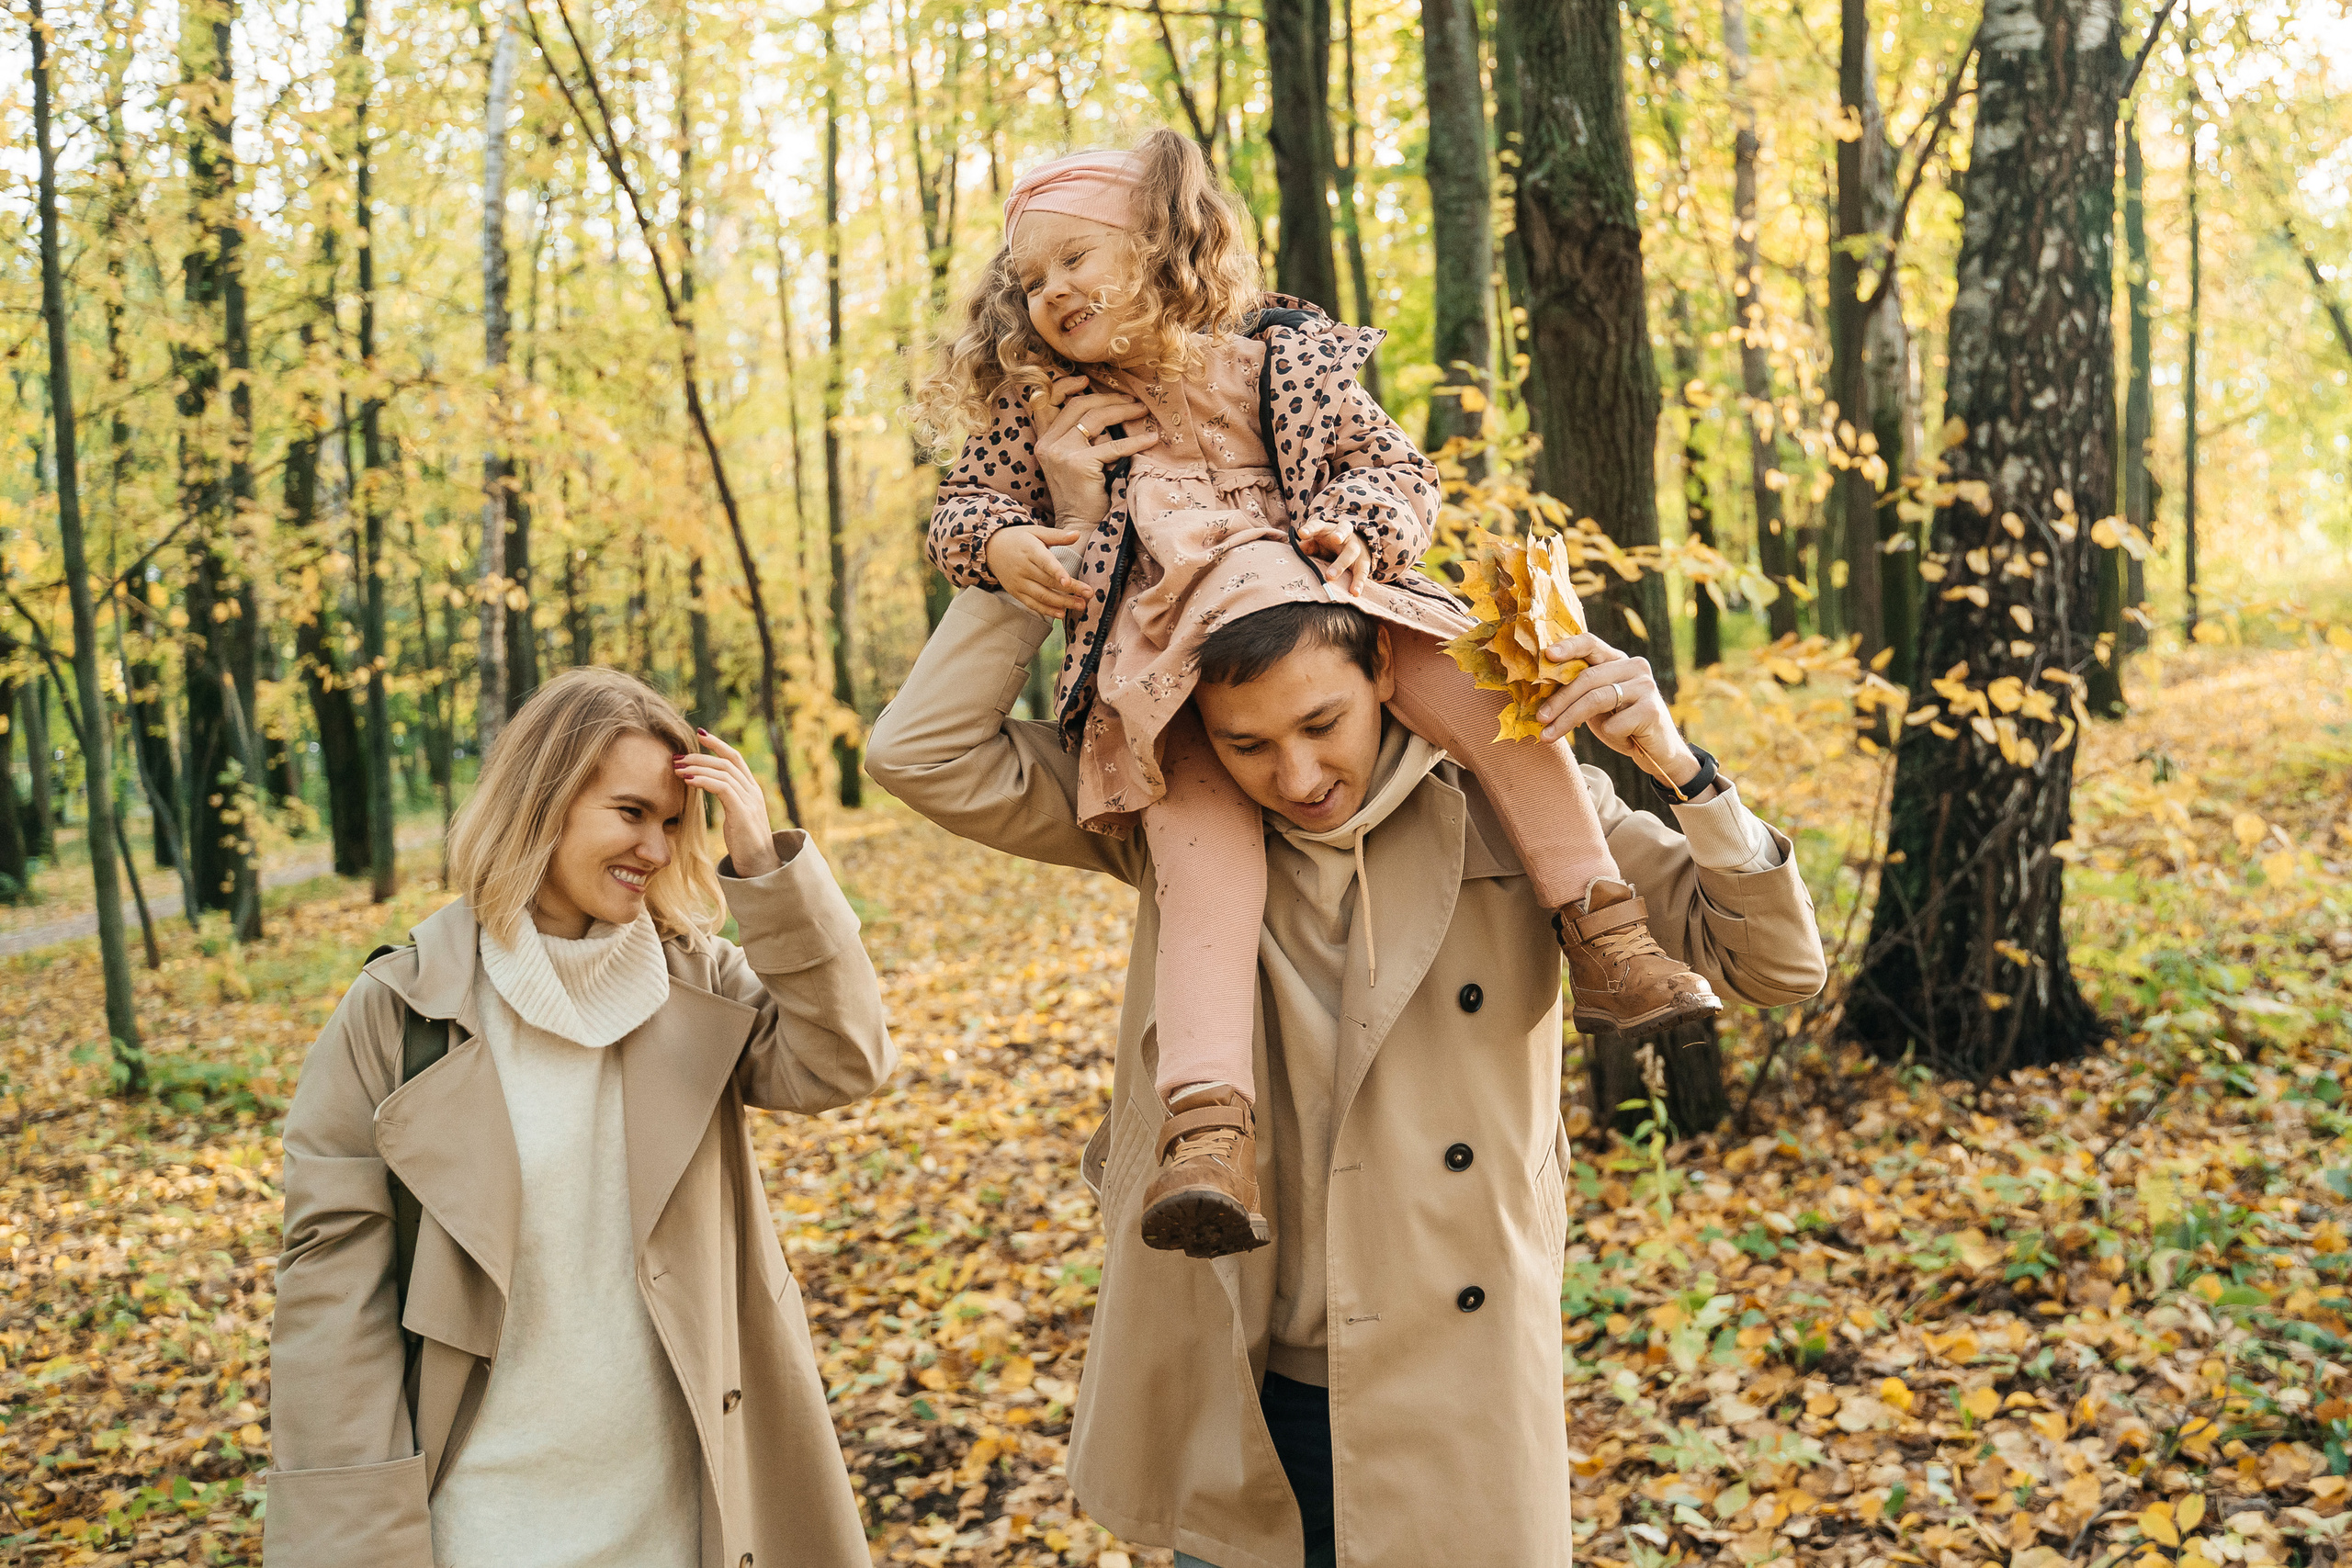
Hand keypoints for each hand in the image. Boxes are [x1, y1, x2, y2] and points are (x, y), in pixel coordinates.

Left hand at [673, 731, 781, 877]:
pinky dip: (704, 781)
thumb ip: (727, 800)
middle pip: (727, 762)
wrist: (760, 867)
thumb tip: (705, 788)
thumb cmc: (744, 845)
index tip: (699, 734)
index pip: (735, 758)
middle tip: (677, 757)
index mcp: (752, 790)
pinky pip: (722, 788)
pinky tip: (688, 781)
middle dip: (700, 755)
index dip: (718, 744)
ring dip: (697, 767)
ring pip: (723, 772)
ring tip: (677, 768)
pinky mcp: (743, 812)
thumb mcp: (736, 817)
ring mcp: (750, 801)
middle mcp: (753, 792)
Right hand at [986, 524, 1088, 616]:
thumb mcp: (1036, 532)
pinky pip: (1032, 604)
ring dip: (1062, 603)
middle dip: (1070, 590)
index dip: (1057, 572)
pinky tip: (1061, 613)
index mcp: (1030, 550)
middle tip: (1088, 595)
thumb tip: (1077, 534)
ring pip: (1042, 595)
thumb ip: (1057, 535)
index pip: (1045, 563)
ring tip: (1080, 605)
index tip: (1068, 582)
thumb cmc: (1019, 539)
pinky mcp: (1016, 592)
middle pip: (1048, 582)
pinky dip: (1047, 610)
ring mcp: (1019, 582)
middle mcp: (1023, 568)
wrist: (991, 548)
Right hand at [1030, 374, 1159, 529]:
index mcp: (1043, 440)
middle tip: (1132, 400)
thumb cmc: (1082, 494)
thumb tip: (1107, 409)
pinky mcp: (1080, 464)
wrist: (1079, 525)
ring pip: (1095, 419)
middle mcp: (1047, 444)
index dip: (1064, 385)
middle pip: (1078, 405)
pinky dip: (1135, 441)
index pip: (1045, 401)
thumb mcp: (1072, 460)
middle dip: (1108, 398)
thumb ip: (1078, 436)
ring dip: (1123, 411)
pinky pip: (1113, 446)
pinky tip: (1150, 439)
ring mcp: (1061, 453)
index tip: (1085, 381)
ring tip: (1142, 412)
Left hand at [1296, 518, 1371, 595]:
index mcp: (1328, 528)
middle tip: (1334, 539)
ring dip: (1342, 563)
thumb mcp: (1315, 543)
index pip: (1318, 524)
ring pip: (1352, 551)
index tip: (1301, 534)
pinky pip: (1362, 571)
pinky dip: (1358, 582)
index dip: (1310, 528)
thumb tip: (1296, 551)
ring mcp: (1355, 547)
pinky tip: (1354, 592)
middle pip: (1344, 530)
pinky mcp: (1363, 561)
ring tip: (1330, 576)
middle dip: (1339, 535)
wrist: (1351, 545)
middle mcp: (1345, 534)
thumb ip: (1307, 547)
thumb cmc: (1327, 544)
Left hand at [1532, 632, 1706, 792]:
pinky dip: (1609, 734)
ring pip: (1596, 700)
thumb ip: (1578, 689)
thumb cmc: (1621, 724)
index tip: (1547, 655)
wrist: (1657, 750)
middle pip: (1587, 678)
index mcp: (1618, 660)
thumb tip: (1538, 685)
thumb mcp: (1596, 703)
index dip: (1568, 647)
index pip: (1591, 644)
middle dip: (1559, 700)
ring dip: (1568, 720)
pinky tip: (1620, 738)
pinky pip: (1614, 723)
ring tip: (1548, 735)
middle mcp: (1635, 666)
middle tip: (1539, 718)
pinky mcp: (1652, 710)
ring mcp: (1646, 686)